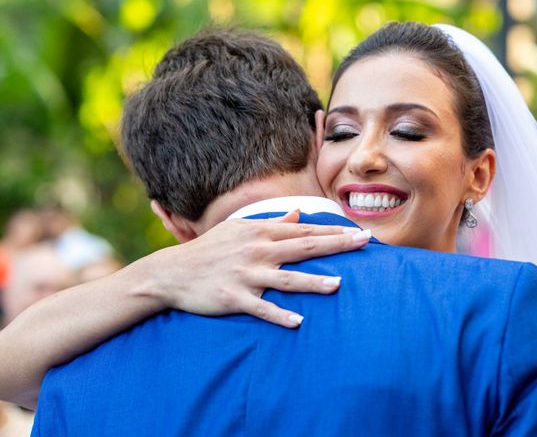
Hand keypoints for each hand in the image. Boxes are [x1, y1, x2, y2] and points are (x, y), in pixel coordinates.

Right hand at [141, 210, 370, 327]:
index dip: (334, 231)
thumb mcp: (239, 229)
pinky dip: (279, 314)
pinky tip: (298, 321)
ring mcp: (245, 274)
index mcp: (259, 232)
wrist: (172, 272)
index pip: (304, 230)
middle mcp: (256, 250)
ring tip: (337, 285)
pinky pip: (260, 307)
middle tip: (364, 243)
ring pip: (286, 278)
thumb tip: (299, 214)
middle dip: (336, 245)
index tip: (359, 232)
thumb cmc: (209, 249)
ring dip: (313, 281)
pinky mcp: (233, 297)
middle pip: (304, 247)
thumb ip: (272, 223)